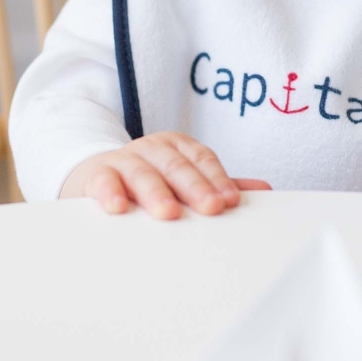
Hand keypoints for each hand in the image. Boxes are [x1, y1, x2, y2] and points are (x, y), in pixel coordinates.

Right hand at [60, 131, 271, 218]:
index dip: (217, 179)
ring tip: (168, 213)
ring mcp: (124, 160)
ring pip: (142, 173)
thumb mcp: (184, 179)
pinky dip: (109, 192)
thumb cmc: (150, 180)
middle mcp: (153, 149)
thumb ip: (219, 185)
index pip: (202, 159)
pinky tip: (117, 207)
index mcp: (178, 147)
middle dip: (195, 187)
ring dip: (156, 192)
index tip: (231, 201)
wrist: (97, 174)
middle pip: (177, 166)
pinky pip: (103, 180)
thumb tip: (264, 191)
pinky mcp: (97, 175)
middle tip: (211, 208)